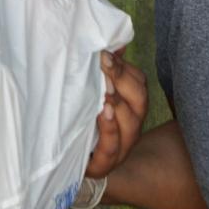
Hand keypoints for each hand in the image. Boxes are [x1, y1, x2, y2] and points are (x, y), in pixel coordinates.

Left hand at [86, 48, 146, 179]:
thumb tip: (113, 43)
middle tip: (103, 64)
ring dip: (118, 103)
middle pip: (139, 100)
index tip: (105, 54)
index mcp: (130, 106)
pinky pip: (112, 147)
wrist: (69, 165)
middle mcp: (131, 125)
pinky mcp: (104, 164)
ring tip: (105, 89)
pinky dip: (109, 129)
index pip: (138, 83)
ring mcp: (121, 147)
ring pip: (130, 123)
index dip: (124, 68)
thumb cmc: (82, 124)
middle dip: (122, 79)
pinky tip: (103, 114)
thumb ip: (103, 71)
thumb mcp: (91, 94)